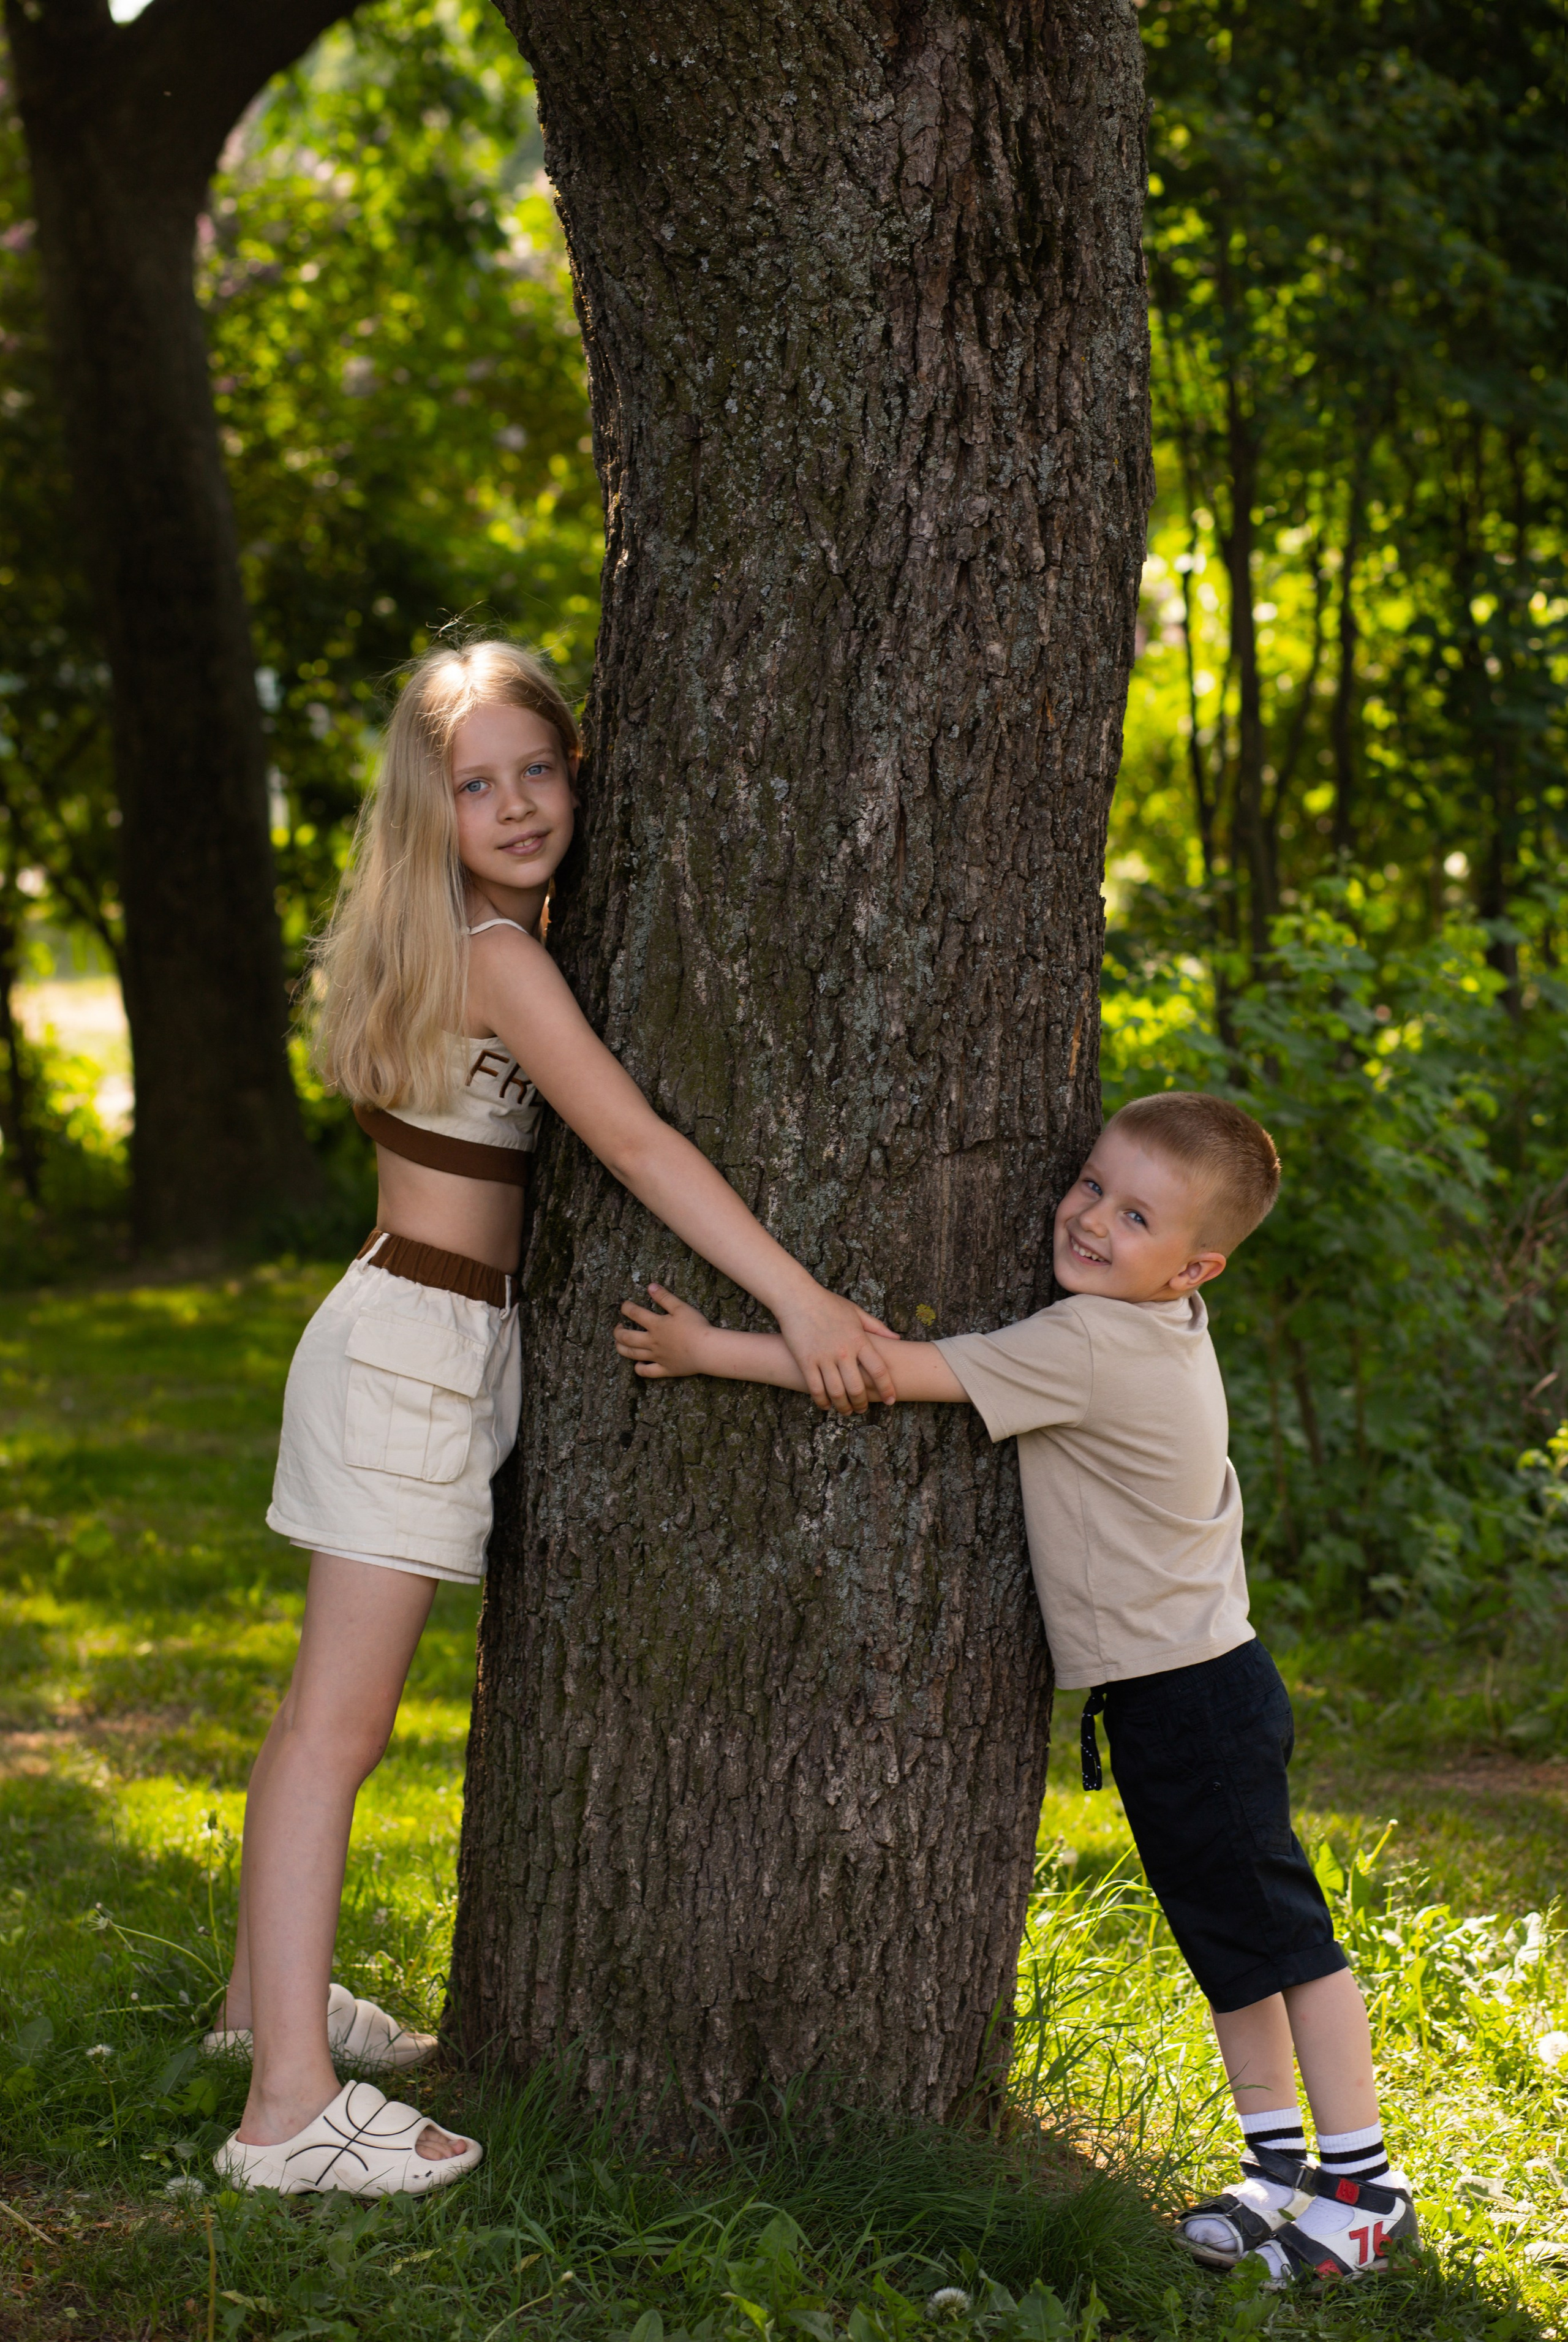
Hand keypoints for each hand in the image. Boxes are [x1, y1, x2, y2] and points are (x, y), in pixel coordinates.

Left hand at [615, 1284, 712, 1379]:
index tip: (624, 1306)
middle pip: (628, 1338)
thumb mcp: (681, 1307)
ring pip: (633, 1354)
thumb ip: (664, 1297)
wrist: (706, 1350)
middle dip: (618, 1332)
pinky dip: (640, 1369)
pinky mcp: (665, 1369)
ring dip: (622, 1349)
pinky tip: (637, 1366)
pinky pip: (648, 1372)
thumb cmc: (695, 1327)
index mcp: (656, 1325)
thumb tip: (650, 1286)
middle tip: (617, 1327)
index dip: (627, 1308)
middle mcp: (652, 1342)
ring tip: (618, 1344)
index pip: (635, 1314)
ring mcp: (657, 1357)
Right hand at [774, 1285, 898, 1414]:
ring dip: (843, 1407)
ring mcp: (824, 1357)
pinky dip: (822, 1401)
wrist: (798, 1297)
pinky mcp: (806, 1362)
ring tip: (846, 1411)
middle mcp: (844, 1352)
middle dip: (862, 1404)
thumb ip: (877, 1327)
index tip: (890, 1400)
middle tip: (862, 1410)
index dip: (886, 1389)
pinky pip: (816, 1389)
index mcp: (859, 1340)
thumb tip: (897, 1339)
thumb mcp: (856, 1312)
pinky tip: (826, 1405)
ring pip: (837, 1392)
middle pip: (858, 1388)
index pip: (878, 1370)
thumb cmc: (828, 1303)